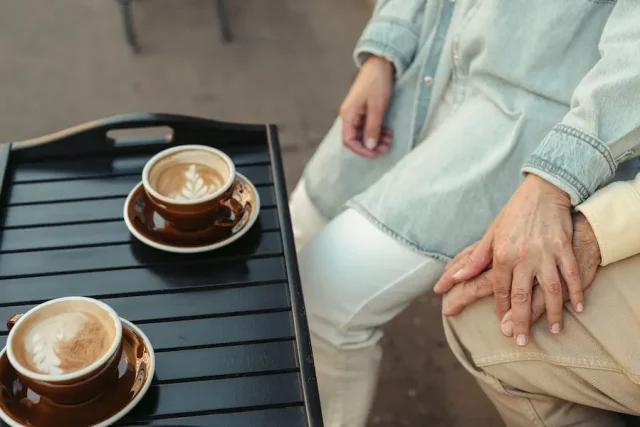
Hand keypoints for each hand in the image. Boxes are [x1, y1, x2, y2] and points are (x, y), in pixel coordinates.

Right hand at [340, 55, 393, 157]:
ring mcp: (357, 113)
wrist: (381, 64)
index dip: (361, 150)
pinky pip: (368, 126)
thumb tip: (370, 146)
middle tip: (386, 147)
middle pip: (356, 139)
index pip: (348, 140)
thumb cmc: (377, 82)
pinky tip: (387, 132)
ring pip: (363, 134)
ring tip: (389, 140)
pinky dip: (377, 131)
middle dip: (371, 145)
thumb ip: (373, 128)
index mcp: (348, 114)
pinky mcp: (364, 111)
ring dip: (376, 139)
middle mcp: (349, 115)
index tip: (374, 154)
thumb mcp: (377, 107)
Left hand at [435, 174, 581, 345]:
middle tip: (520, 340)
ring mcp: (545, 253)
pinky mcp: (564, 249)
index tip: (502, 322)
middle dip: (520, 320)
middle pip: (521, 295)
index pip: (498, 288)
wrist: (544, 191)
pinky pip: (569, 275)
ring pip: (549, 290)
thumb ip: (476, 258)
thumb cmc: (514, 213)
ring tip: (554, 330)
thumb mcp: (491, 234)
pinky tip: (577, 308)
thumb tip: (457, 276)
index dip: (500, 307)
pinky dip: (574, 293)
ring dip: (552, 312)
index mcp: (502, 254)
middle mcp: (522, 256)